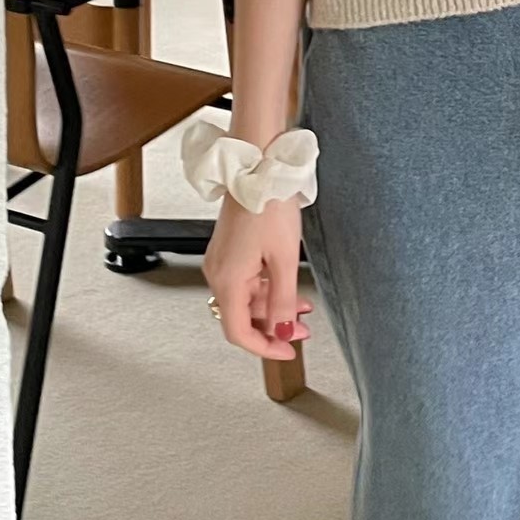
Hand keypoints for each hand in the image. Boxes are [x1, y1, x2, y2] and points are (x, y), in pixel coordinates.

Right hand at [203, 191, 311, 360]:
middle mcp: (217, 272)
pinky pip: (244, 280)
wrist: (258, 168)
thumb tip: (284, 331)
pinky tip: (286, 287)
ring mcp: (221, 260)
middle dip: (273, 327)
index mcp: (227, 279)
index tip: (287, 352)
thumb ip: (283, 300)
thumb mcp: (284, 258)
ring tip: (302, 308)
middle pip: (241, 317)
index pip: (238, 332)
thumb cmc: (269, 204)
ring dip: (272, 307)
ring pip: (245, 299)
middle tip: (301, 332)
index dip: (264, 348)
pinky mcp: (228, 249)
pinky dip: (265, 289)